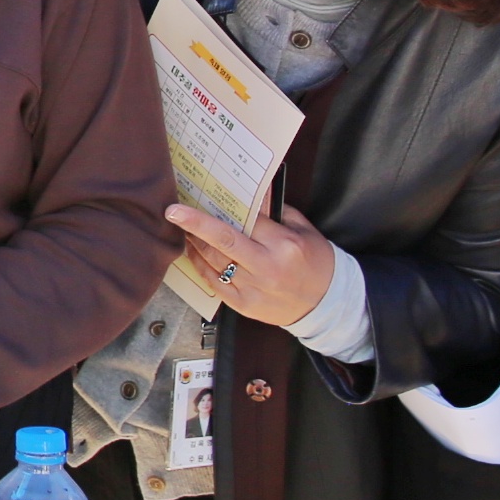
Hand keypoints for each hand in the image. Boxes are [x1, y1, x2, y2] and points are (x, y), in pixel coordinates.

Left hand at [167, 201, 335, 326]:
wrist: (326, 304)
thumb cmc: (316, 262)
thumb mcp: (302, 230)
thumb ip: (275, 213)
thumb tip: (249, 194)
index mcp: (284, 245)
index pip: (247, 221)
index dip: (223, 208)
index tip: (201, 196)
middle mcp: (266, 268)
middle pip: (223, 241)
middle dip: (194, 224)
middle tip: (172, 210)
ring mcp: (253, 289)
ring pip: (213, 262)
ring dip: (194, 243)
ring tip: (182, 228)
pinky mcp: (243, 305)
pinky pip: (213, 281)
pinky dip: (200, 264)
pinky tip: (194, 251)